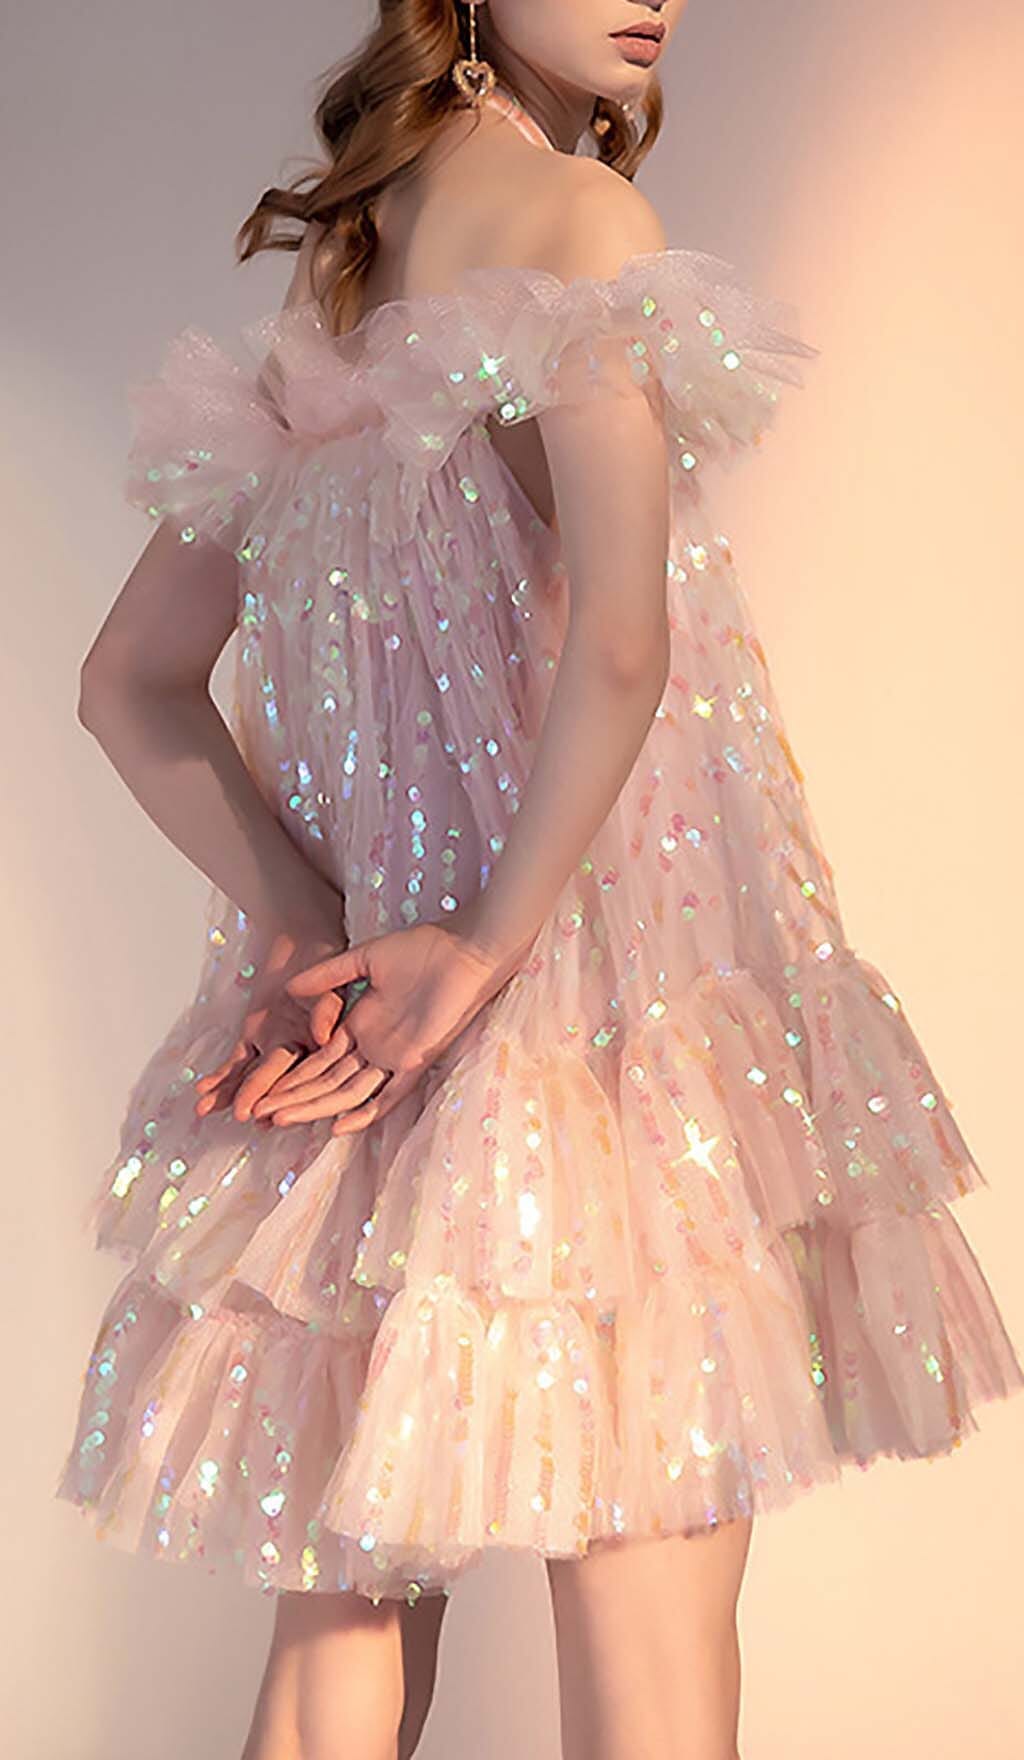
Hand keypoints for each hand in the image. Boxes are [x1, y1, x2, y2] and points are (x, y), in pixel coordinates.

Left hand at [193, 924, 346, 1123]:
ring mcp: (272, 1048)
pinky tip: (202, 1091)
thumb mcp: (330, 986)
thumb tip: (322, 1037)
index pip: (301, 1076)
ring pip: (249, 1077)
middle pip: (274, 1082)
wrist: (302, 946)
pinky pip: (235, 1063)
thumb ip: (327, 1012)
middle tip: (243, 1116)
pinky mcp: (254, 1040)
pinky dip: (220, 1076)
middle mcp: (297, 1055)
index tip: (272, 1112)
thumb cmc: (322, 966)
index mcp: (321, 1048)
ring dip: (228, 1094)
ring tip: (204, 1110)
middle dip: (257, 1098)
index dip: (286, 1094)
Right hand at [248, 917, 520, 1136]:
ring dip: (315, 1107)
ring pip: (347, 1092)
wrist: (464, 950)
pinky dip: (365, 1113)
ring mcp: (394, 1057)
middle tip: (257, 1114)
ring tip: (281, 1118)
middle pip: (325, 1082)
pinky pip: (390, 1096)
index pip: (317, 1059)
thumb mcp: (365, 959)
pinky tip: (337, 1127)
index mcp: (360, 1024)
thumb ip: (329, 975)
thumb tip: (289, 987)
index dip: (289, 1075)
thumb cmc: (422, 950)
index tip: (259, 1089)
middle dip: (292, 1097)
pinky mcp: (416, 1061)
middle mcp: (373, 1046)